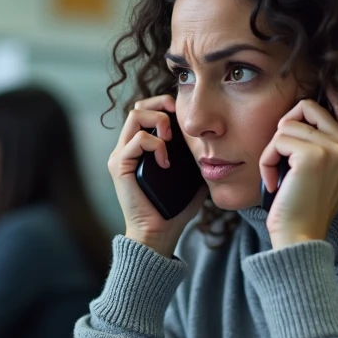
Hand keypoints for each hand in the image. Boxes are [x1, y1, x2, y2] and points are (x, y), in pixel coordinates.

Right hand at [109, 94, 207, 257]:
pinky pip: (137, 140)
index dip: (164, 104)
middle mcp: (128, 147)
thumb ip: (195, 158)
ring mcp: (122, 155)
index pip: (147, 110)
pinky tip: (165, 161)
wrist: (158, 233)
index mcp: (142, 147)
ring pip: (134, 116)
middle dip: (160, 105)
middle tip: (175, 119)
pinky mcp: (120, 166)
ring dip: (157, 120)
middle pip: (138, 106)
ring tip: (170, 138)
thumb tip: (217, 145)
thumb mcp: (190, 176)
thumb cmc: (174, 208)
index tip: (181, 111)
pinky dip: (155, 144)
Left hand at [259, 94, 337, 249]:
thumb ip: (324, 144)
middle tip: (282, 157)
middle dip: (286, 128)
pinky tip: (275, 183)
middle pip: (308, 107)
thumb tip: (305, 109)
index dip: (328, 93)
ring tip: (278, 176)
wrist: (301, 238)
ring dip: (273, 150)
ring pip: (287, 125)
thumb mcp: (324, 173)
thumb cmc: (305, 208)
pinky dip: (267, 161)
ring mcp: (336, 149)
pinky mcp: (313, 155)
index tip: (323, 83)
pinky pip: (277, 141)